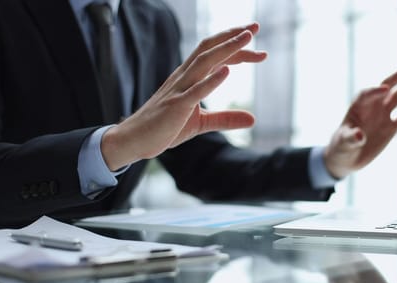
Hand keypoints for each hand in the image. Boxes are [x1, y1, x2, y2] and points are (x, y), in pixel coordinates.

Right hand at [101, 23, 267, 170]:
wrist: (135, 140)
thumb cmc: (165, 128)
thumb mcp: (201, 123)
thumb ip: (225, 119)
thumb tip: (253, 119)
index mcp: (189, 77)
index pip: (216, 55)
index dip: (237, 49)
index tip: (261, 51)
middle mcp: (184, 76)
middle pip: (210, 48)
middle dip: (233, 36)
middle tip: (255, 27)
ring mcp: (179, 89)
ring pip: (204, 61)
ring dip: (227, 48)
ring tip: (247, 38)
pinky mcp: (176, 106)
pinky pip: (195, 90)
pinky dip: (212, 80)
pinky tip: (227, 71)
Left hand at [323, 64, 396, 178]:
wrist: (347, 158)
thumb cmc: (341, 147)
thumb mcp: (343, 143)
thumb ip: (351, 138)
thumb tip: (360, 136)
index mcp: (357, 107)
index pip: (366, 94)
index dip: (375, 90)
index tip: (385, 89)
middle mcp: (371, 107)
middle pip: (385, 87)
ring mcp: (382, 116)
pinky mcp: (391, 127)